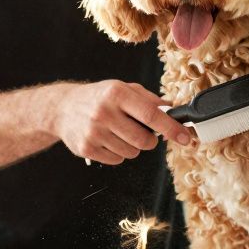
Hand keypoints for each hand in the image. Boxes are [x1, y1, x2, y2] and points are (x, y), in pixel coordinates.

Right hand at [53, 80, 192, 164]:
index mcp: (117, 93)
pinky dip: (118, 153)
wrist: (63, 108)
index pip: (151, 114)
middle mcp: (104, 112)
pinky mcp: (86, 148)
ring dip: (132, 147)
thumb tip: (173, 110)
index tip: (185, 137)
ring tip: (119, 133)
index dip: (171, 128)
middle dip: (150, 140)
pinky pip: (117, 160)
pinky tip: (107, 140)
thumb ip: (150, 100)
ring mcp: (94, 131)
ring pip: (132, 153)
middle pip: (143, 141)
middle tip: (142, 132)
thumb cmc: (100, 97)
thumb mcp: (123, 89)